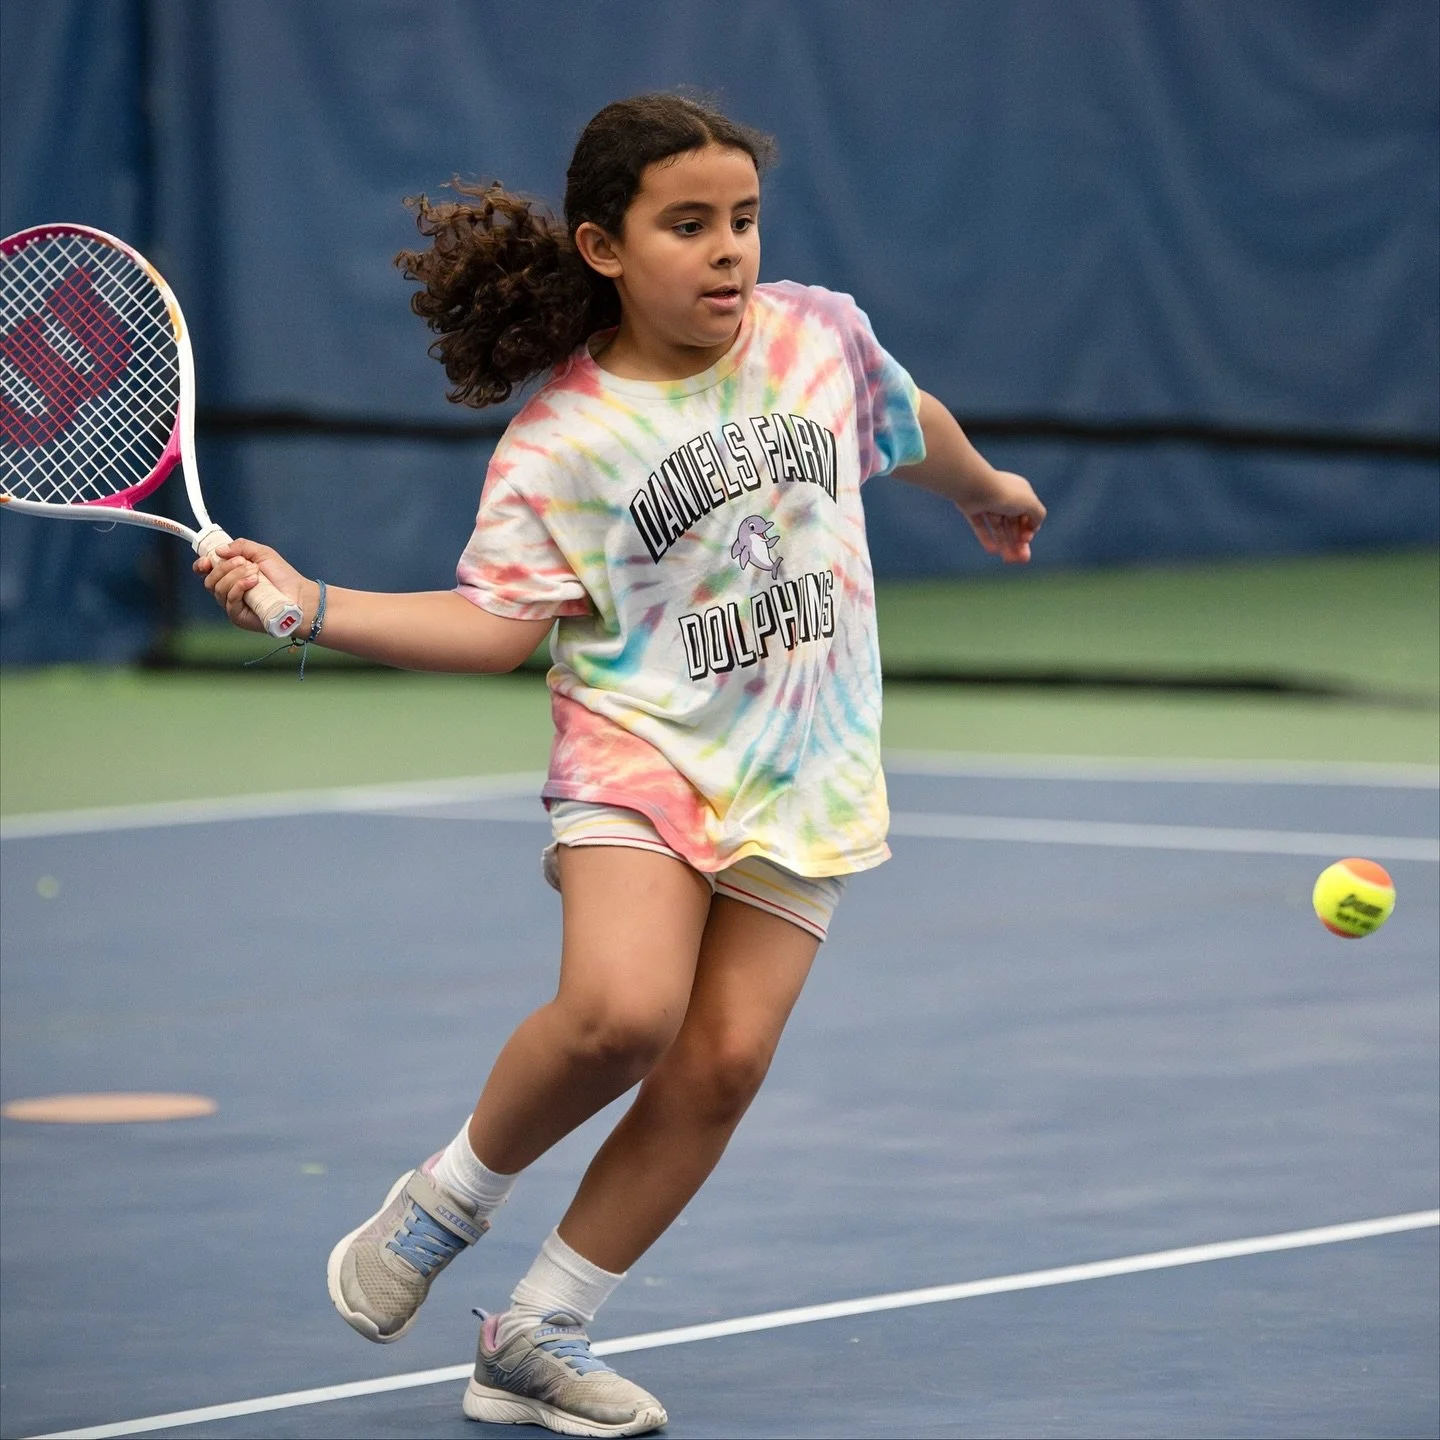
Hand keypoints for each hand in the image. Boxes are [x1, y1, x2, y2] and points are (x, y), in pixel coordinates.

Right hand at [193, 538, 307, 632]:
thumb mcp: (262, 553)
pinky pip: (229, 600)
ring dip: (235, 576)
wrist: (299, 595)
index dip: (201, 565)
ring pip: (218, 588)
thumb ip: (241, 546)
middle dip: (224, 567)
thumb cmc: (283, 576)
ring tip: (255, 573)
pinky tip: (253, 582)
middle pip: (209, 580)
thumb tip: (218, 550)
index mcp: (230, 575)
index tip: (207, 559)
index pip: (206, 572)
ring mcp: (232, 605)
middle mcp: (228, 591)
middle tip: (245, 563)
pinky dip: (239, 587)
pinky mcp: (238, 616)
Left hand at [958, 470, 1045, 563]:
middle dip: (1018, 543)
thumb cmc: (1005, 494)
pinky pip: (981, 526)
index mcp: (1021, 492)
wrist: (975, 487)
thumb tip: (1035, 526)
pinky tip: (993, 551)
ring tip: (1008, 561)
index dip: (1028, 530)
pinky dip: (987, 538)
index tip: (1026, 539)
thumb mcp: (1030, 504)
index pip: (1027, 515)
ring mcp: (988, 502)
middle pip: (1013, 524)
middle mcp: (1005, 496)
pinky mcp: (972, 508)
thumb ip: (1038, 515)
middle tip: (1022, 560)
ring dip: (1005, 544)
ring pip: (998, 527)